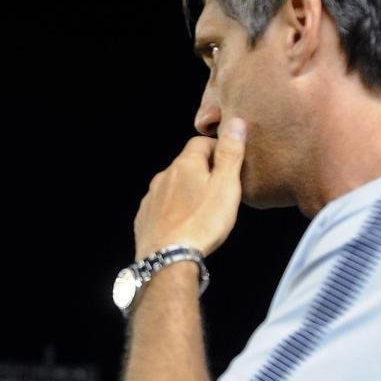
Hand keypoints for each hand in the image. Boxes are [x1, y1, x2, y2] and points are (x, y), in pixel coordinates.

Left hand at [133, 118, 246, 259]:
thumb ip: (230, 154)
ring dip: (187, 191)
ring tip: (203, 209)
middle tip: (220, 188)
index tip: (229, 162)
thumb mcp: (226, 186)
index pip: (200, 142)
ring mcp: (151, 197)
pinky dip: (173, 209)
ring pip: (172, 186)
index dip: (217, 149)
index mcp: (184, 165)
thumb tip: (235, 123)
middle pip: (185, 164)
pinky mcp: (145, 217)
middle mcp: (164, 176)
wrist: (168, 258)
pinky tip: (184, 223)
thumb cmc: (202, 222)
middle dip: (202, 171)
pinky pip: (161, 206)